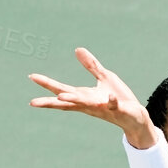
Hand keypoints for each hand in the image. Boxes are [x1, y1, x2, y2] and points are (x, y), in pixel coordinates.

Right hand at [29, 48, 151, 135]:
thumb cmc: (119, 98)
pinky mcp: (118, 110)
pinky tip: (109, 98)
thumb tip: (77, 49)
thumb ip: (91, 65)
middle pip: (66, 102)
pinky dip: (111, 102)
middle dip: (50, 102)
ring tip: (61, 97)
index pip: (61, 90)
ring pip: (86, 105)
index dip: (47, 84)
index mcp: (84, 97)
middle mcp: (89, 105)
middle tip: (32, 102)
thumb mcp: (105, 77)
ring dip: (74, 101)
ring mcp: (103, 108)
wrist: (136, 117)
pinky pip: (114, 105)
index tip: (32, 76)